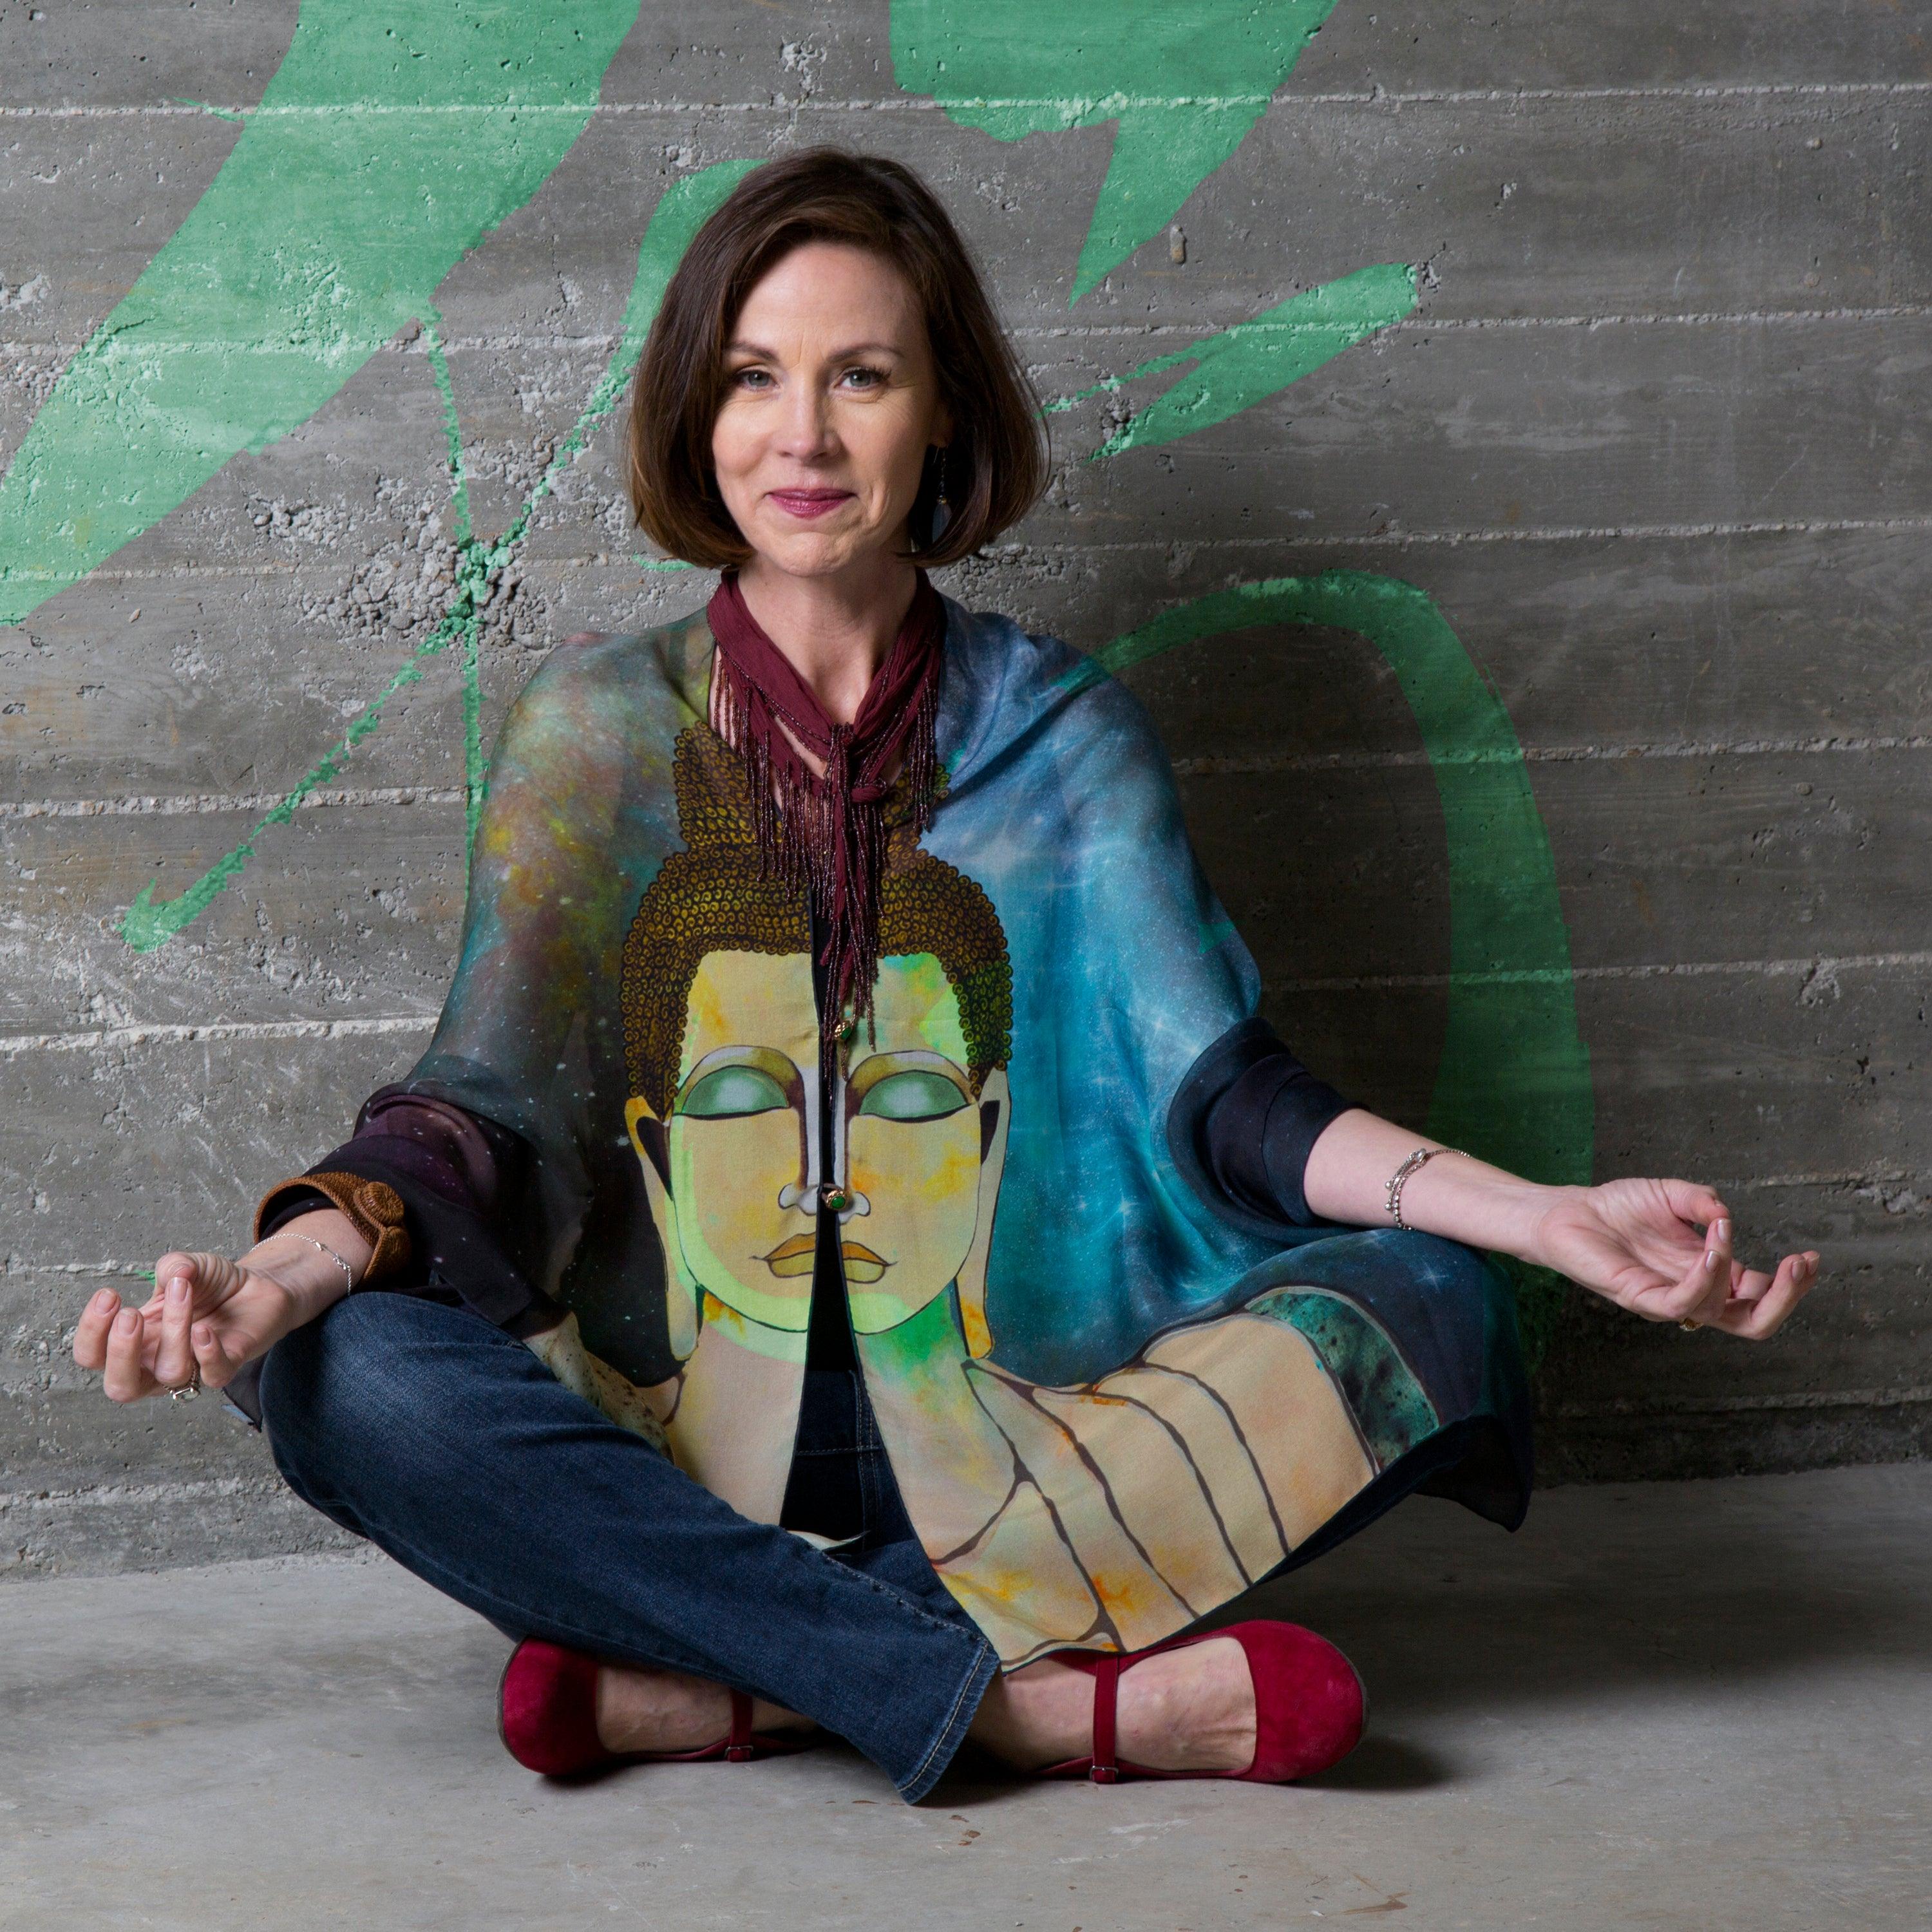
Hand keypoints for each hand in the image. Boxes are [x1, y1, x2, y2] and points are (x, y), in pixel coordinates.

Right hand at [72, 1249, 314, 1401]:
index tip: (109, 1295)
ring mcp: (191, 1368)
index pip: (93, 1356)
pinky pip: (212, 1375)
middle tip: (131, 1314)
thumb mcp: (186, 1266)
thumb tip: (174, 1273)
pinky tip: (203, 1328)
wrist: (257, 1286)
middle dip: (120, 1352)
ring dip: (173, 1332)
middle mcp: (156, 1363)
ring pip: (170, 1373)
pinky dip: (206, 1353)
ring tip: (183, 1292)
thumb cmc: (210, 1284)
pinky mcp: (226, 1366)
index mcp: (134, 1341)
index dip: (91, 1332)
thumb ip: (173, 1266)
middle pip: (120, 1387)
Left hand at [1529, 1178, 1819, 1338]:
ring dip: (1733, 1272)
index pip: (1761, 1294)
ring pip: (1722, 1315)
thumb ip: (1700, 1201)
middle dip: (1787, 1299)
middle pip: (1755, 1321)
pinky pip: (1682, 1304)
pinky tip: (1709, 1251)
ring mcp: (1668, 1300)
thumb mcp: (1669, 1195)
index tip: (1810, 1257)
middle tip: (1801, 1265)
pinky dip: (1704, 1281)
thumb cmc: (1618, 1207)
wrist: (1569, 1211)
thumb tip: (1725, 1215)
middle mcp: (1695, 1292)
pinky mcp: (1641, 1298)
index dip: (1793, 1283)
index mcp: (1710, 1273)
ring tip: (1722, 1232)